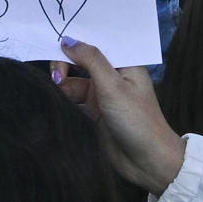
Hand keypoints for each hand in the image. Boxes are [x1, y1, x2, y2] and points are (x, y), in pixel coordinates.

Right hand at [58, 37, 186, 194]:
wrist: (147, 162)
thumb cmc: (137, 120)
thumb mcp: (113, 86)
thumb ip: (91, 60)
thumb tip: (67, 40)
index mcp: (125, 63)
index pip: (97, 42)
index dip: (78, 39)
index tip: (56, 39)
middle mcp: (113, 75)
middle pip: (82, 60)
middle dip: (66, 62)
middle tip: (56, 75)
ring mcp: (103, 94)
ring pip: (75, 80)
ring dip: (63, 81)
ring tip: (55, 86)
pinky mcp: (94, 112)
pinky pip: (74, 98)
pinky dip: (64, 96)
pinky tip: (56, 97)